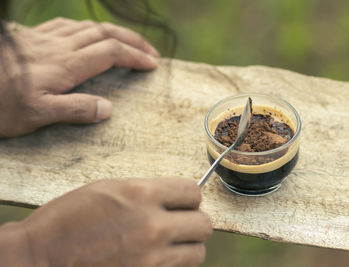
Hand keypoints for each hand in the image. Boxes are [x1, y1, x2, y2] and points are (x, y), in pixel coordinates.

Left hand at [0, 17, 158, 137]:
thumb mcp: (36, 115)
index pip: (110, 53)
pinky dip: (84, 27)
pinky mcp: (28, 36)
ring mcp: (42, 38)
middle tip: (150, 51)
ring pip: (86, 26)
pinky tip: (84, 32)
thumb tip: (107, 108)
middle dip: (132, 40)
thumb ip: (74, 110)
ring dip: (112, 32)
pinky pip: (63, 24)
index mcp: (65, 66)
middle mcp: (58, 47)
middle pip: (104, 33)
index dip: (135, 56)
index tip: (152, 65)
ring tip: (126, 42)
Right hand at [19, 177, 211, 266]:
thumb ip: (148, 192)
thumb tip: (173, 198)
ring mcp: (152, 259)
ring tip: (166, 244)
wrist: (41, 258)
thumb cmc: (68, 220)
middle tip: (177, 223)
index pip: (193, 191)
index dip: (189, 197)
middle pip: (204, 224)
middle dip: (192, 222)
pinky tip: (153, 259)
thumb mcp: (110, 189)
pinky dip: (172, 266)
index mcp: (142, 194)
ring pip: (197, 253)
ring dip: (186, 247)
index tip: (182, 202)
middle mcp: (153, 226)